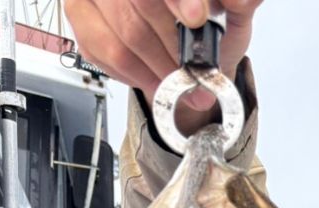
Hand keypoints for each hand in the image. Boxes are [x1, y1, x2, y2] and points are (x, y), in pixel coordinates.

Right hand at [64, 0, 262, 118]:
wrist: (182, 45)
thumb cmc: (204, 25)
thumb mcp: (230, 16)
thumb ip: (239, 5)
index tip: (196, 18)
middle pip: (141, 6)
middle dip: (173, 49)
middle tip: (196, 77)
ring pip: (124, 37)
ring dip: (159, 71)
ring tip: (181, 87)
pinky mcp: (79, 16)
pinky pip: (105, 54)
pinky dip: (136, 75)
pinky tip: (154, 78)